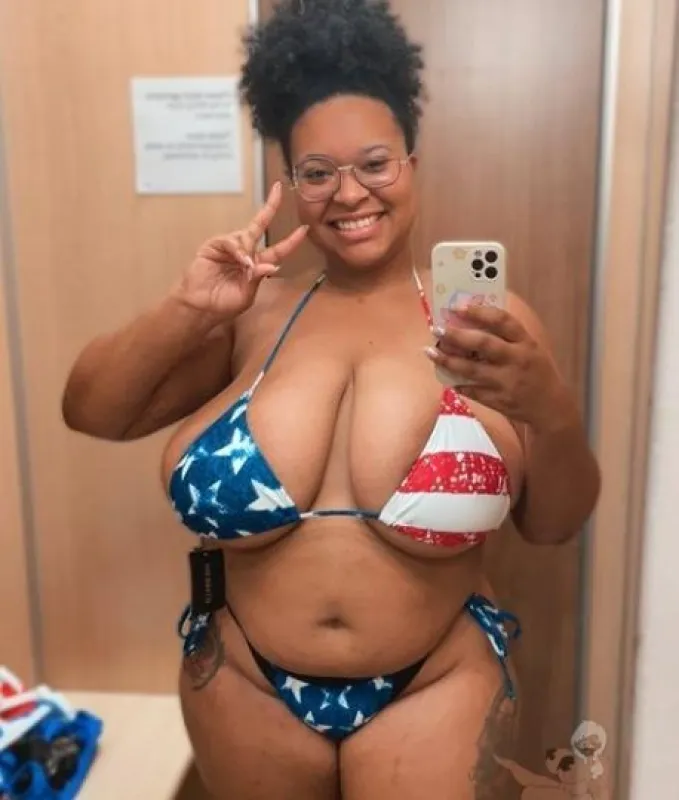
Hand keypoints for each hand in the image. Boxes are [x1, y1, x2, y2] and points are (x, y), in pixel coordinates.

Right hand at [171, 182, 307, 318]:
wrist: (200, 307)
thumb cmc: (223, 304)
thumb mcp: (247, 295)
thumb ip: (258, 278)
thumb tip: (273, 265)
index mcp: (257, 265)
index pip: (278, 250)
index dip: (291, 241)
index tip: (304, 229)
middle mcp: (245, 252)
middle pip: (260, 226)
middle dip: (270, 208)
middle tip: (279, 189)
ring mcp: (230, 247)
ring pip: (246, 236)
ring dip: (248, 250)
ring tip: (245, 266)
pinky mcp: (215, 246)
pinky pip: (231, 241)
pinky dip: (238, 250)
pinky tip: (240, 260)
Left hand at [425, 304, 572, 431]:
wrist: (552, 408)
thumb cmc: (536, 372)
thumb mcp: (530, 349)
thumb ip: (507, 337)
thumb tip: (470, 323)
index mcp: (526, 342)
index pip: (502, 320)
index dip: (478, 311)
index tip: (457, 306)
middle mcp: (517, 360)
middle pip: (483, 343)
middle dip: (456, 335)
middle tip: (437, 329)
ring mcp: (507, 382)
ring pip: (471, 369)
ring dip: (447, 360)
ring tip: (430, 352)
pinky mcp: (499, 401)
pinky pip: (472, 390)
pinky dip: (458, 383)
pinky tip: (446, 377)